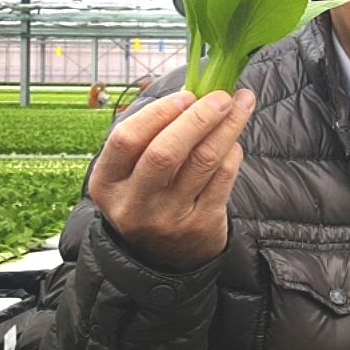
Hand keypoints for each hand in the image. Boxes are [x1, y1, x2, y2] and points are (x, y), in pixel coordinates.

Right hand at [89, 88, 254, 273]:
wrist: (163, 258)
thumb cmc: (149, 197)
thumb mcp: (131, 175)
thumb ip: (151, 136)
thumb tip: (194, 91)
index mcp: (108, 184)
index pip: (126, 139)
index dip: (158, 112)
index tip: (187, 95)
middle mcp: (134, 204)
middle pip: (166, 152)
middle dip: (199, 118)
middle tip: (223, 96)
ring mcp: (168, 218)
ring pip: (203, 162)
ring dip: (227, 127)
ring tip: (242, 104)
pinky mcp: (200, 226)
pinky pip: (223, 178)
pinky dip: (233, 152)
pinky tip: (235, 139)